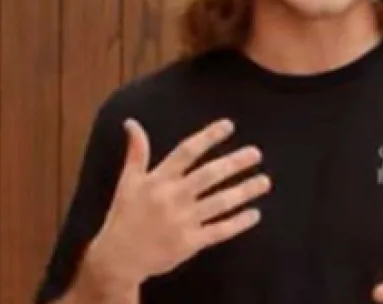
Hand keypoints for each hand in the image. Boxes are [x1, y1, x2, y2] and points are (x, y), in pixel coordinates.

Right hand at [84, 118, 271, 290]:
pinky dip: (238, 223)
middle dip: (235, 163)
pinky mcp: (190, 243)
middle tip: (256, 153)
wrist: (118, 259)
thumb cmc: (123, 217)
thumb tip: (132, 123)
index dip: (208, 137)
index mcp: (158, 180)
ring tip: (264, 181)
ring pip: (220, 202)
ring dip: (244, 191)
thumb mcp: (127, 182)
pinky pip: (219, 230)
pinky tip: (254, 214)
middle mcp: (173, 197)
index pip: (187, 151)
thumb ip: (136, 152)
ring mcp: (183, 221)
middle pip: (210, 175)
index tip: (229, 125)